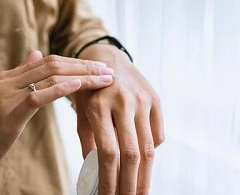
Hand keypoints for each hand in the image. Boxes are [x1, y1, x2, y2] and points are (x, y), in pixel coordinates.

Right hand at [0, 51, 114, 192]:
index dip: (75, 63)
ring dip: (81, 76)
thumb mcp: (3, 102)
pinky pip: (38, 96)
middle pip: (53, 65)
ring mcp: (5, 96)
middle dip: (84, 67)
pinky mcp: (8, 114)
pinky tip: (79, 86)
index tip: (98, 69)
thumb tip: (37, 55)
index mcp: (7, 78)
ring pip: (49, 76)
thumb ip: (20, 78)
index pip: (48, 62)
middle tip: (108, 72)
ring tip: (104, 79)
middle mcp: (6, 81)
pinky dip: (61, 89)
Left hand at [76, 44, 164, 194]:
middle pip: (131, 154)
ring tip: (140, 192)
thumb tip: (93, 170)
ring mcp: (142, 100)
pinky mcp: (156, 100)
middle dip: (130, 184)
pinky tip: (143, 162)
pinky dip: (151, 152)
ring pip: (148, 148)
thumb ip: (88, 139)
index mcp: (98, 106)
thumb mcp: (81, 111)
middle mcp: (123, 102)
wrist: (108, 59)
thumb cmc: (90, 90)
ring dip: (145, 176)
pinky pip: (158, 135)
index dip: (108, 180)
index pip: (107, 152)